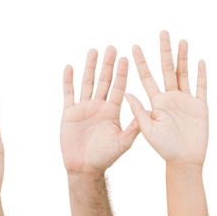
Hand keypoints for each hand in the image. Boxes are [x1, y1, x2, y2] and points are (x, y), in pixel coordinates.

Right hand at [59, 45, 139, 174]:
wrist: (84, 167)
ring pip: (87, 82)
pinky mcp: (69, 112)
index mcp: (112, 111)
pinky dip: (68, 80)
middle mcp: (99, 106)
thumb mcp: (123, 142)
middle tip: (111, 48)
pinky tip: (70, 67)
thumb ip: (134, 127)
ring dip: (90, 67)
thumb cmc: (105, 157)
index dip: (121, 73)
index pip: (118, 87)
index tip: (125, 58)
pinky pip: (68, 93)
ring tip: (93, 51)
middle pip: (104, 80)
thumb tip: (148, 111)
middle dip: (107, 65)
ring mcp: (84, 108)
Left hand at [124, 29, 208, 165]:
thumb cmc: (164, 149)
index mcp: (156, 102)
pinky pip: (201, 87)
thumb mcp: (148, 131)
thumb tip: (127, 94)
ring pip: (184, 74)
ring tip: (182, 41)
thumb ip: (139, 113)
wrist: (185, 161)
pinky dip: (201, 75)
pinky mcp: (200, 106)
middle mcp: (170, 97)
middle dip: (165, 51)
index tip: (133, 46)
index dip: (141, 62)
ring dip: (183, 58)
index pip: (147, 77)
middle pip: (167, 69)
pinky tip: (200, 62)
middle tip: (163, 33)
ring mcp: (186, 100)